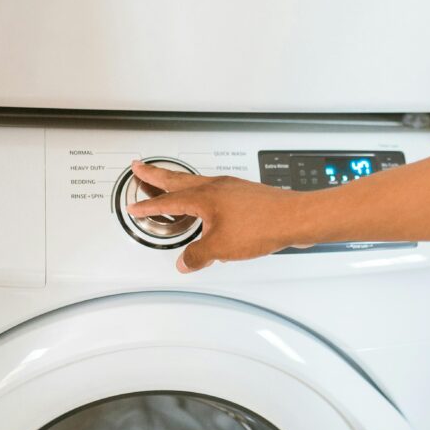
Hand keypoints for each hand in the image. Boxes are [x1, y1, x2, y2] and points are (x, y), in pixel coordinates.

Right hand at [126, 161, 308, 272]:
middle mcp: (216, 187)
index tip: (135, 207)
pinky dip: (202, 194)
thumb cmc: (262, 225)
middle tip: (140, 167)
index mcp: (203, 197)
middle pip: (178, 179)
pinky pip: (215, 191)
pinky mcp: (245, 195)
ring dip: (178, 182)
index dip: (149, 205)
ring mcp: (231, 188)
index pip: (168, 201)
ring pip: (196, 182)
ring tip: (168, 183)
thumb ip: (198, 255)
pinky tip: (207, 205)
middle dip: (156, 175)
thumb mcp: (220, 248)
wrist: (294, 218)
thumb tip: (185, 261)